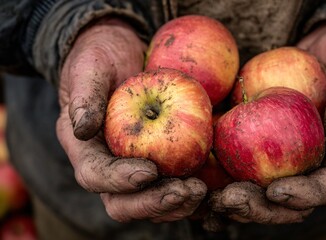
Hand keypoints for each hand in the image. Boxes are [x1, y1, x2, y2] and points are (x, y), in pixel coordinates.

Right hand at [56, 18, 205, 221]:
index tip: (149, 170)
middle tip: (184, 191)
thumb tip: (82, 129)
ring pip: (150, 203)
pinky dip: (189, 195)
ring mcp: (134, 169)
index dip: (119, 179)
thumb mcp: (90, 66)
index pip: (95, 175)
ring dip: (176, 204)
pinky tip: (210, 187)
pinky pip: (171, 189)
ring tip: (200, 191)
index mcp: (85, 148)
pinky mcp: (159, 165)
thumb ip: (85, 96)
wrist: (125, 57)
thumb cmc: (103, 58)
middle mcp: (108, 167)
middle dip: (153, 202)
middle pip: (123, 203)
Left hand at [208, 21, 325, 224]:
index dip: (304, 195)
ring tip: (211, 201)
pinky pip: (241, 171)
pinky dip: (221, 184)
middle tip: (230, 200)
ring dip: (237, 203)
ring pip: (262, 195)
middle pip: (288, 202)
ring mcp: (285, 161)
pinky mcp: (260, 148)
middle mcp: (312, 167)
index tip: (276, 190)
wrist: (322, 53)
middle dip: (260, 207)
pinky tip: (198, 188)